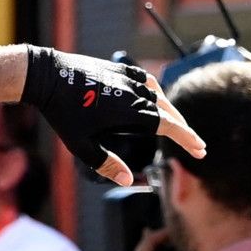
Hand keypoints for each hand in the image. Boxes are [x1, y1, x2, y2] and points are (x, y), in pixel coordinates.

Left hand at [19, 47, 203, 184]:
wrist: (50, 77)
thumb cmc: (63, 115)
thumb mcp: (81, 146)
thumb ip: (105, 164)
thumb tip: (129, 181)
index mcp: (132, 113)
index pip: (169, 127)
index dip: (187, 139)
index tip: (200, 149)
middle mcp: (137, 94)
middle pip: (168, 113)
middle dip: (183, 130)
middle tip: (195, 144)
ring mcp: (130, 79)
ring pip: (158, 97)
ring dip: (169, 112)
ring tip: (176, 126)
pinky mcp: (122, 70)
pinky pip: (147, 82)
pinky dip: (155, 93)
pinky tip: (154, 99)